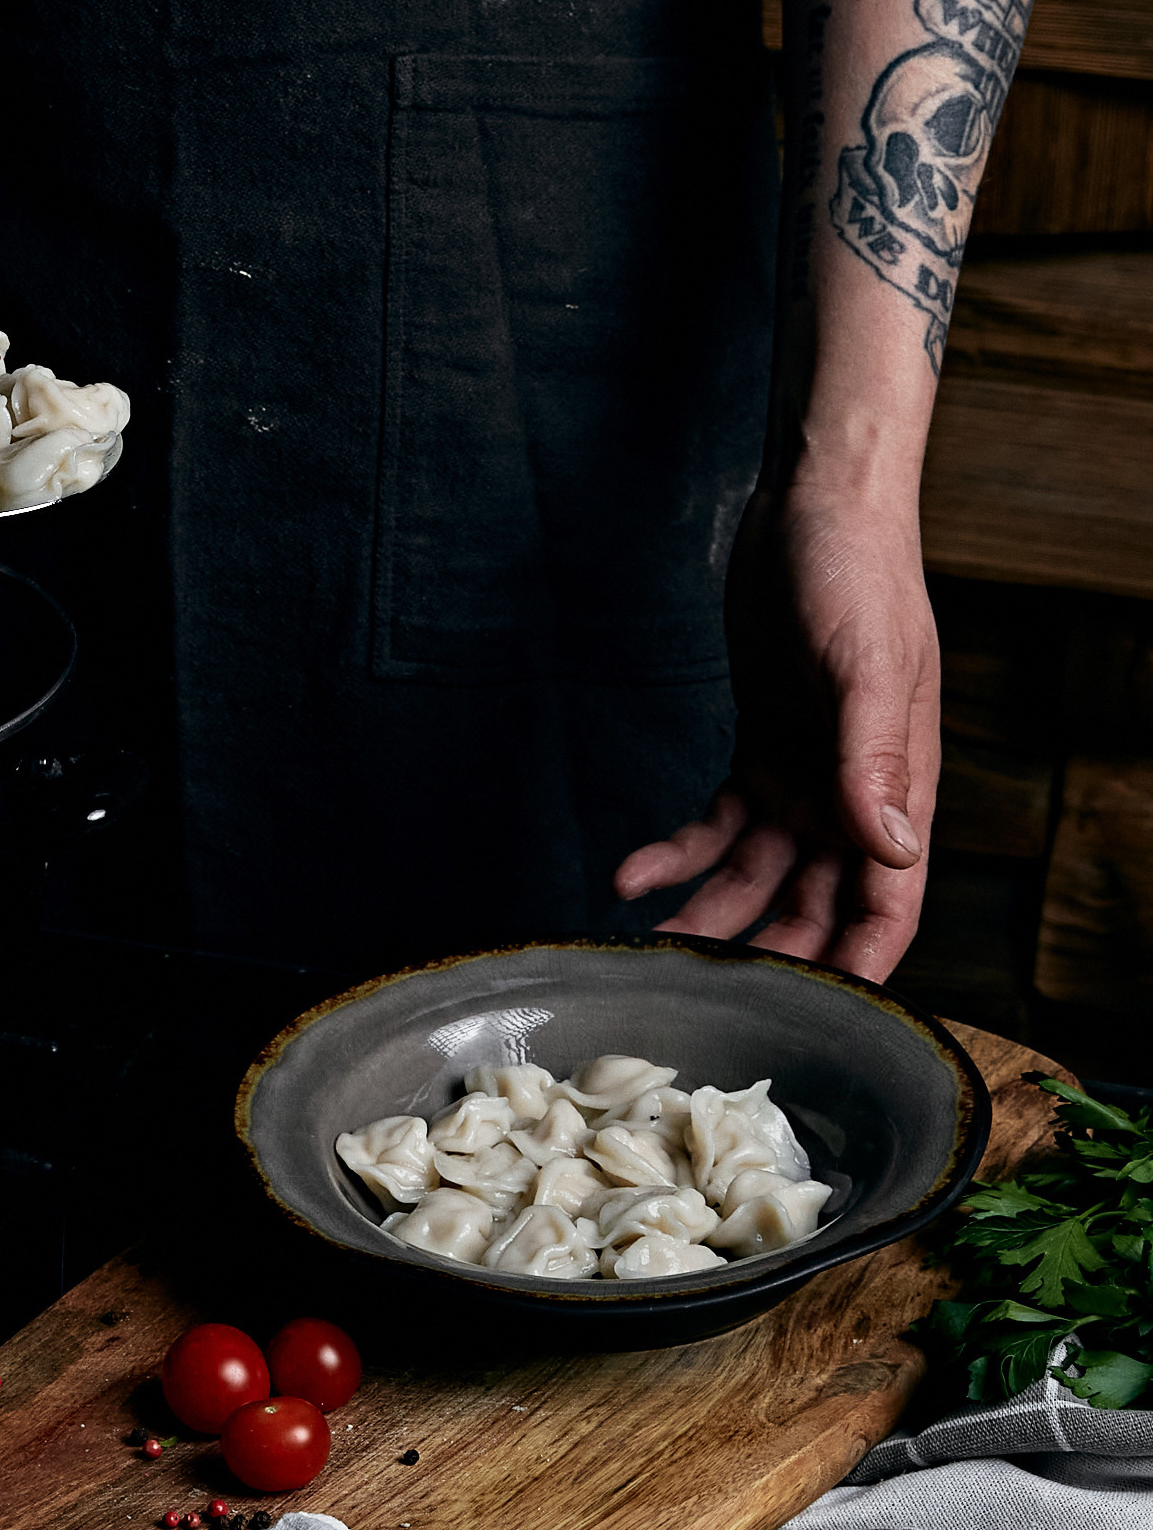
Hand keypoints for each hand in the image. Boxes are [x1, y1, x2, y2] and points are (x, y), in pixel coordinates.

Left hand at [613, 476, 940, 980]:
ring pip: (756, 876)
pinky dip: (676, 852)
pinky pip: (715, 823)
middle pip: (815, 907)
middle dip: (770, 956)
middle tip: (709, 999)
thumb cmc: (860, 577)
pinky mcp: (758, 750)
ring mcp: (803, 777)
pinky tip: (630, 874)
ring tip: (651, 948)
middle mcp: (852, 796)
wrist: (813, 510)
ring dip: (708, 914)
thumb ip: (875, 762)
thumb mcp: (869, 669)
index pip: (887, 904)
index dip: (859, 965)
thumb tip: (891, 848)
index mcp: (898, 789)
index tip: (820, 1019)